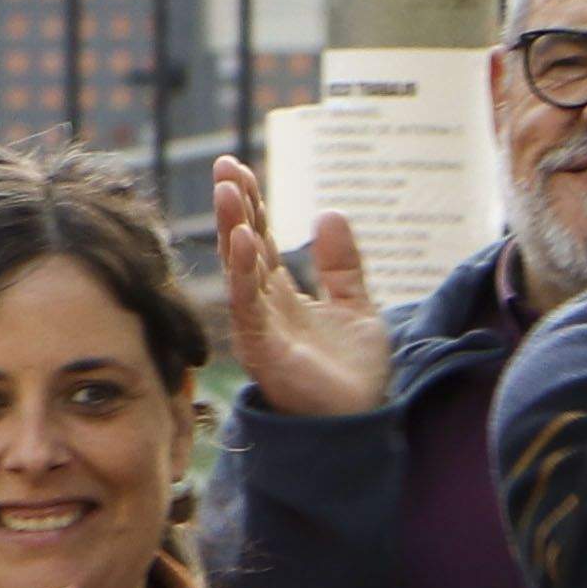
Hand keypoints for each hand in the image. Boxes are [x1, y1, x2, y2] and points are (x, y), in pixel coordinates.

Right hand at [213, 157, 394, 421]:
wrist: (360, 421)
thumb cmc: (353, 373)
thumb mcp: (356, 306)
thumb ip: (342, 265)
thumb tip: (329, 212)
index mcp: (282, 294)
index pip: (260, 239)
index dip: (251, 204)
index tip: (239, 168)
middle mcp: (263, 307)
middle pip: (243, 247)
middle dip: (234, 207)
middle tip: (226, 166)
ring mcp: (259, 328)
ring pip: (239, 271)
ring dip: (233, 229)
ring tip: (230, 191)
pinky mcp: (263, 350)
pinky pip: (248, 305)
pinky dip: (244, 273)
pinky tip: (245, 241)